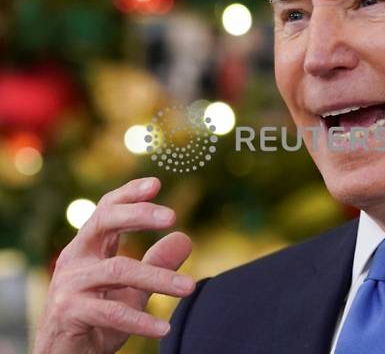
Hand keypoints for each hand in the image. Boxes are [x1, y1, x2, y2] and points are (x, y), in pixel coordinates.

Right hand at [33, 177, 194, 353]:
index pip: (106, 210)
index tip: (156, 183)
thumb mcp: (132, 289)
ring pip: (119, 270)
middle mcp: (76, 260)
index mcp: (89, 248)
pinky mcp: (68, 312)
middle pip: (103, 223)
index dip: (129, 194)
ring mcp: (69, 285)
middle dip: (137, 214)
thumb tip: (185, 237)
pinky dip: (141, 320)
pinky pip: (111, 312)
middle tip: (172, 216)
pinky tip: (164, 327)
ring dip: (158, 278)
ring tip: (190, 288)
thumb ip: (156, 263)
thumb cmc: (97, 319)